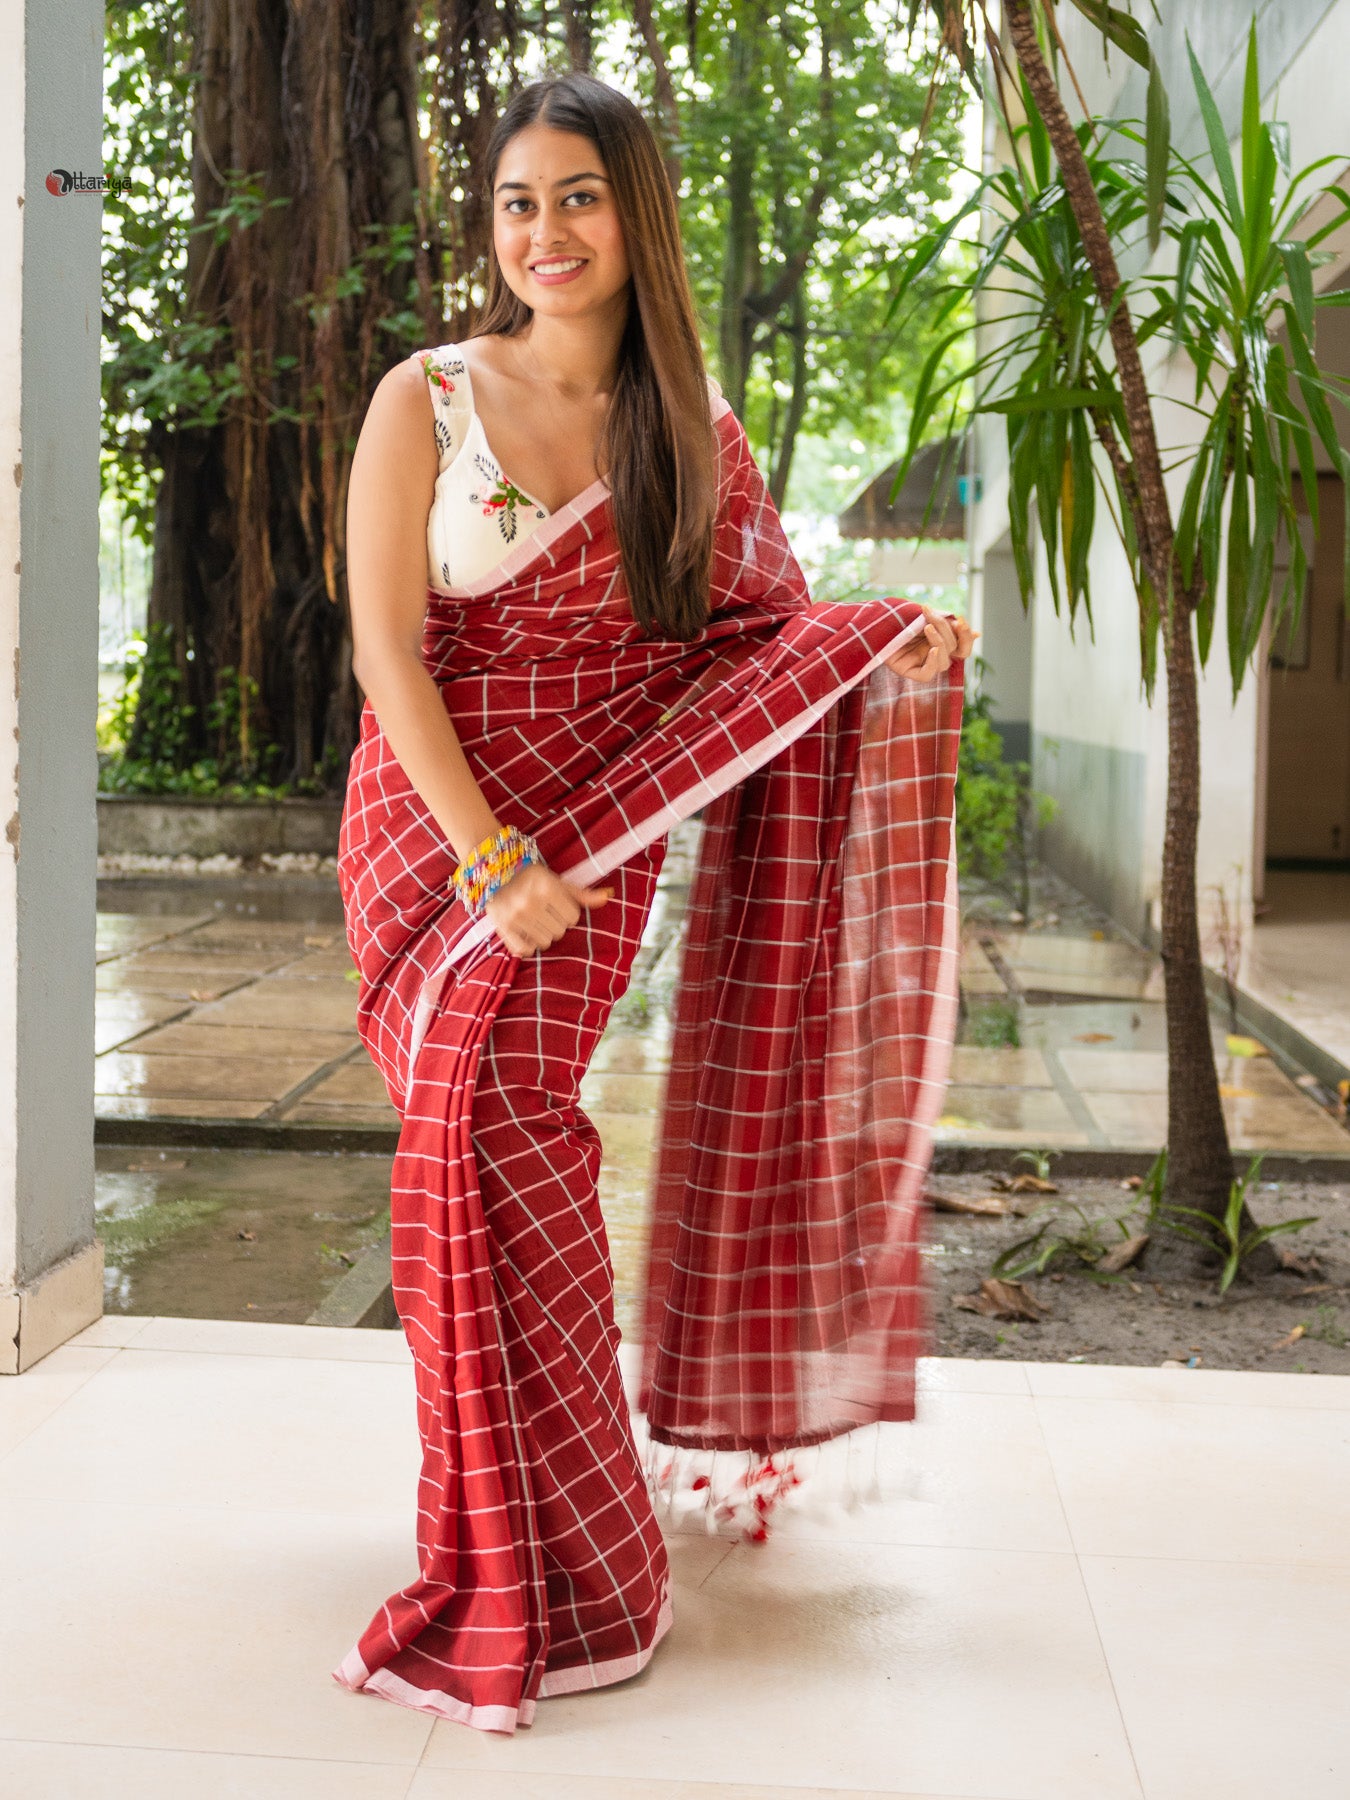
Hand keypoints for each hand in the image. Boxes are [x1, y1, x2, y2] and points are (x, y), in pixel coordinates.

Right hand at [483, 860, 611, 956]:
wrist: (494, 871)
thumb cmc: (532, 877)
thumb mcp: (557, 881)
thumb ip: (582, 893)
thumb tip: (609, 896)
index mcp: (547, 887)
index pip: (573, 918)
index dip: (567, 912)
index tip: (557, 904)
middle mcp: (531, 902)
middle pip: (559, 931)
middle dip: (555, 923)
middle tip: (544, 911)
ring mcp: (515, 916)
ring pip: (545, 942)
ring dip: (543, 934)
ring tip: (535, 920)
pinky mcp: (502, 927)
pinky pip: (525, 950)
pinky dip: (528, 944)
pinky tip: (526, 931)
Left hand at [884, 606, 978, 682]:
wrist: (873, 621)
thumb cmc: (899, 616)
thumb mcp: (925, 617)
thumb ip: (949, 624)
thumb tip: (979, 634)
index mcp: (941, 642)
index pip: (964, 647)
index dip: (967, 637)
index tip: (961, 620)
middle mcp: (934, 654)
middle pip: (953, 649)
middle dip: (946, 629)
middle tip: (931, 614)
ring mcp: (922, 664)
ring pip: (944, 662)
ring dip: (940, 642)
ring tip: (927, 627)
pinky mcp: (910, 672)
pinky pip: (927, 675)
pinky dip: (933, 663)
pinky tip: (932, 650)